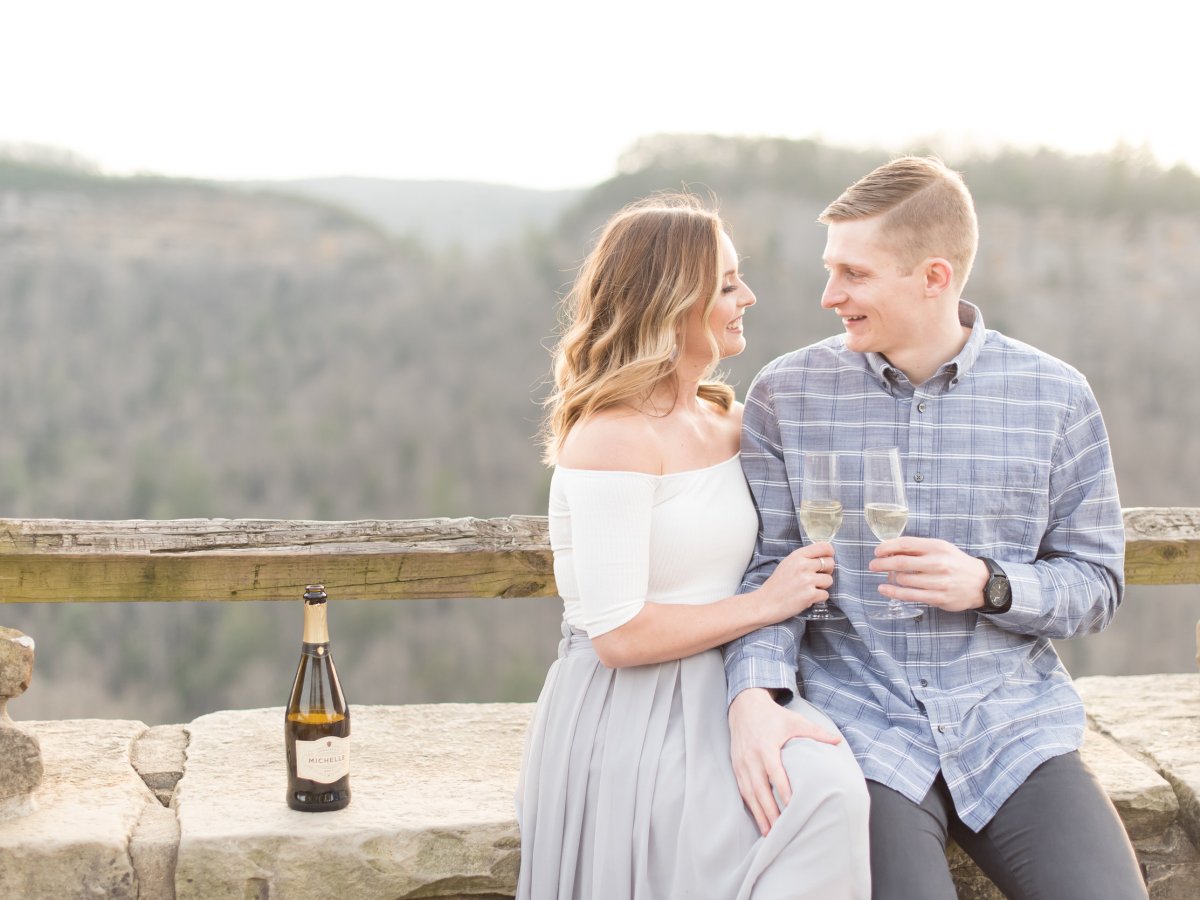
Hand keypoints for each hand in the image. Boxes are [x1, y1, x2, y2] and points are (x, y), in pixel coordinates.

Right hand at [728, 687, 841, 834]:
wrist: (744, 707)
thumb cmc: (772, 716)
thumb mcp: (794, 721)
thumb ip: (816, 732)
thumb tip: (838, 742)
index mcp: (765, 746)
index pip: (774, 772)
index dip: (781, 790)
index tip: (791, 806)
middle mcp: (751, 757)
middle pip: (760, 789)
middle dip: (769, 811)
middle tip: (780, 830)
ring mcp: (741, 764)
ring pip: (749, 793)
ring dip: (759, 814)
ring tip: (769, 833)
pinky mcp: (736, 767)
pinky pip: (743, 790)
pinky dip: (751, 806)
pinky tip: (759, 819)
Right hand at [755, 542, 834, 622]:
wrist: (765, 603)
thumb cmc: (776, 585)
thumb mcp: (787, 564)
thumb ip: (804, 558)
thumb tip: (824, 556)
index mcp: (797, 556)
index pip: (824, 547)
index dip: (830, 553)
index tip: (828, 558)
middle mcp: (803, 565)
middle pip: (830, 563)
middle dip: (827, 571)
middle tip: (816, 578)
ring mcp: (807, 580)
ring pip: (829, 580)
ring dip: (822, 587)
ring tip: (808, 589)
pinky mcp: (810, 595)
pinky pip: (825, 594)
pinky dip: (818, 598)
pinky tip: (807, 598)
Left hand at [870, 537, 988, 611]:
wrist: (980, 582)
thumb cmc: (955, 563)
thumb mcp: (940, 548)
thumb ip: (918, 548)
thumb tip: (890, 549)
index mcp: (937, 547)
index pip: (905, 544)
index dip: (887, 547)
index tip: (877, 551)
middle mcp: (938, 563)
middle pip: (901, 562)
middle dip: (882, 563)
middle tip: (873, 565)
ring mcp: (939, 582)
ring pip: (904, 580)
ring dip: (889, 578)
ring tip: (884, 577)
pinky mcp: (938, 598)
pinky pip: (910, 595)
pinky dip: (893, 592)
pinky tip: (884, 589)